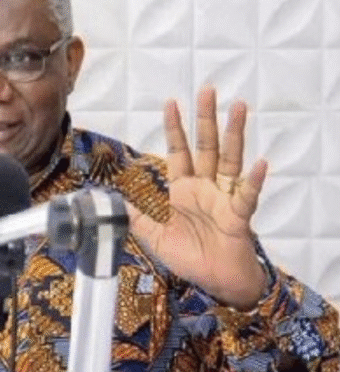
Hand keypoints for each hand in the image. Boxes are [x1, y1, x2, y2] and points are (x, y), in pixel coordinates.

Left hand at [127, 86, 267, 310]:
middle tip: (208, 90)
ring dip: (234, 134)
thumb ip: (136, 217)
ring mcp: (223, 198)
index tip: (171, 103)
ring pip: (230, 160)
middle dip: (205, 119)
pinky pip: (247, 196)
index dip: (174, 128)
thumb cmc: (189, 257)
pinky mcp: (238, 216)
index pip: (178, 151)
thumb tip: (112, 201)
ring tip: (239, 108)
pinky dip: (253, 181)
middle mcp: (204, 188)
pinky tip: (259, 164)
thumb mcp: (153, 236)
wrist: (215, 282)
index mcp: (183, 190)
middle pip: (206, 146)